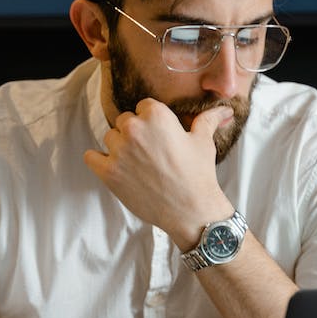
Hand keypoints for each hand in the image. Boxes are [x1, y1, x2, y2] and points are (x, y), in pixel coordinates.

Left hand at [84, 99, 232, 246]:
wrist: (191, 210)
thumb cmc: (198, 174)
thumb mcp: (203, 142)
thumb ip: (208, 119)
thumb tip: (225, 110)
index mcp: (156, 115)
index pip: (143, 107)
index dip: (151, 121)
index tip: (159, 136)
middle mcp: (134, 129)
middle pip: (125, 121)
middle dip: (135, 133)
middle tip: (149, 152)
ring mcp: (119, 151)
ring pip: (110, 137)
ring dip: (119, 147)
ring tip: (137, 163)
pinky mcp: (108, 172)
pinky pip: (91, 156)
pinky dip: (99, 160)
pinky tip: (114, 167)